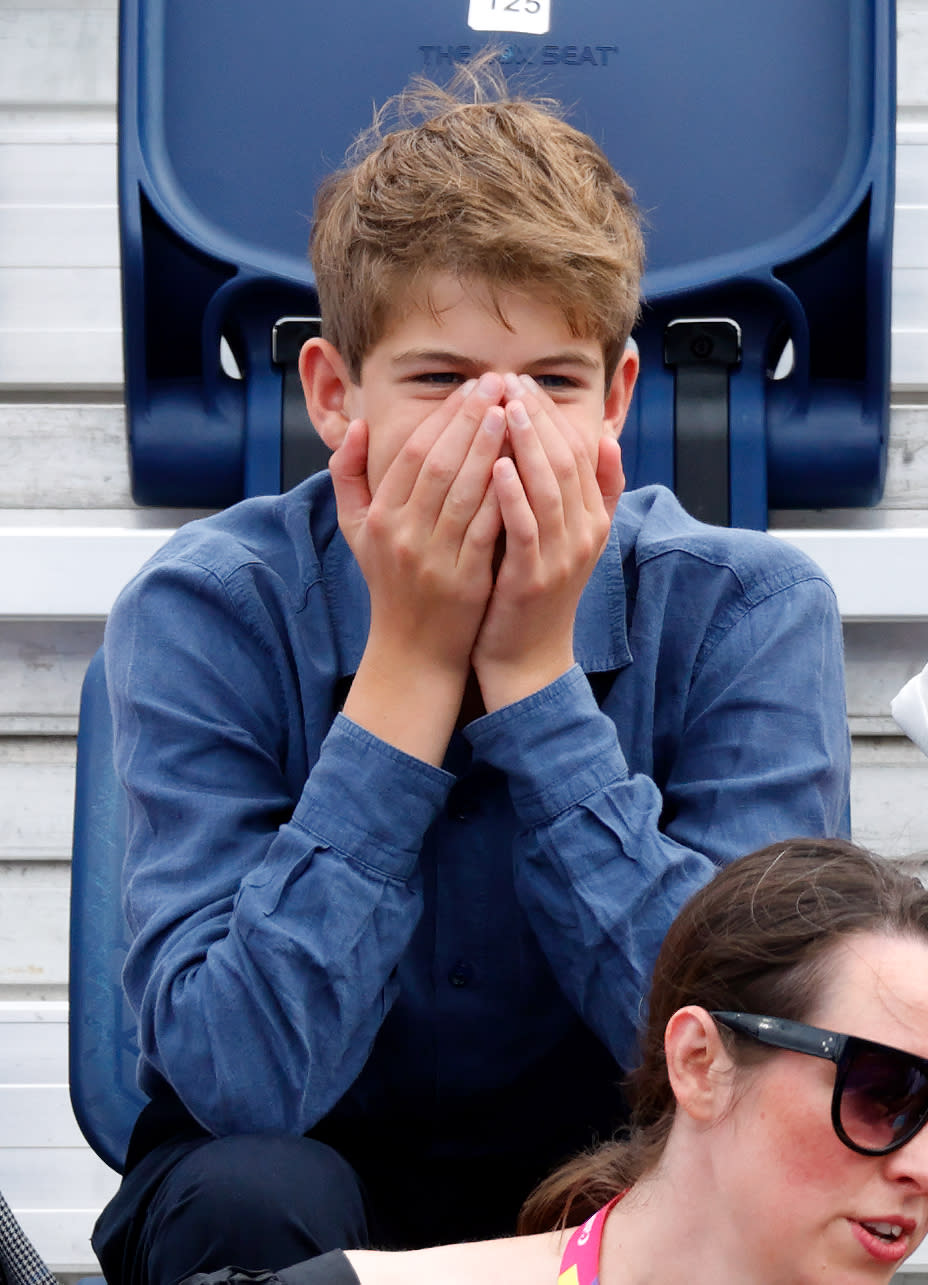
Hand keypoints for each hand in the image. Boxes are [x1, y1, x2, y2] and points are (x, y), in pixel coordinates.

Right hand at [330, 373, 506, 761]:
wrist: (413, 653)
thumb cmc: (392, 584)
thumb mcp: (358, 532)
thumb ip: (350, 477)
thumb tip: (355, 427)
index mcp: (378, 519)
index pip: (411, 454)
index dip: (442, 417)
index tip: (470, 388)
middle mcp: (401, 536)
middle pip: (437, 464)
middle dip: (470, 419)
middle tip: (498, 384)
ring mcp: (432, 560)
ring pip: (463, 492)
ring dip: (490, 448)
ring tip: (513, 412)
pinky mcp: (464, 581)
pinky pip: (486, 529)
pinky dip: (503, 495)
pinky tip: (522, 467)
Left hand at [472, 375, 624, 711]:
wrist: (525, 660)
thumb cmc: (533, 593)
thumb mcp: (568, 540)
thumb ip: (587, 494)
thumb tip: (604, 440)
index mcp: (591, 519)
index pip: (578, 450)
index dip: (552, 413)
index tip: (522, 382)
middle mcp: (583, 534)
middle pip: (567, 460)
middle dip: (538, 416)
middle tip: (509, 381)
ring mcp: (561, 557)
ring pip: (550, 488)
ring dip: (527, 445)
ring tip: (506, 409)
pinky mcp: (533, 580)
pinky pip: (526, 529)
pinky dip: (513, 496)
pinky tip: (495, 467)